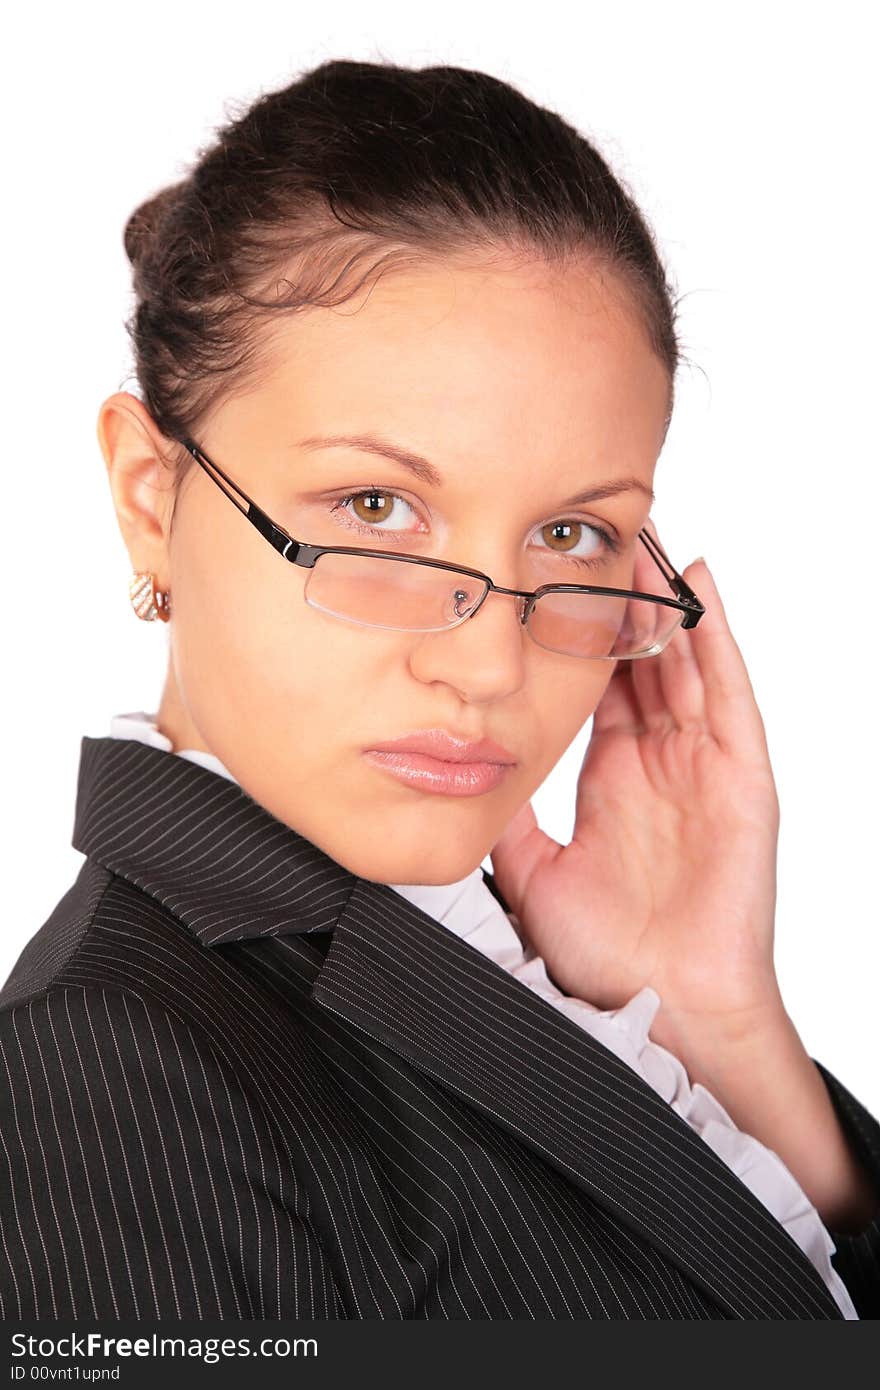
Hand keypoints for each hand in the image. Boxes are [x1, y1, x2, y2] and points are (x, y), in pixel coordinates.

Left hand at [489, 555, 786, 1045]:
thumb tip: (461, 771)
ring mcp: (703, 765)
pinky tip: (700, 595)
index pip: (599, 684)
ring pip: (683, 662)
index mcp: (613, 778)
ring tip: (645, 542)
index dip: (581, 631)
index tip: (555, 579)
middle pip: (643, 658)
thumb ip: (505, 816)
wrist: (662, 1005)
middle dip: (625, 599)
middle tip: (602, 536)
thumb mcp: (532, 870)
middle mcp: (660, 762)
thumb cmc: (607, 953)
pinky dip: (717, 643)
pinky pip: (728, 697)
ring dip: (665, 603)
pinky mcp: (741, 778)